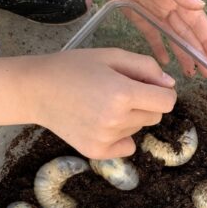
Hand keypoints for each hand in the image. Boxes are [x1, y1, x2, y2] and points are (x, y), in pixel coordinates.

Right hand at [27, 48, 176, 158]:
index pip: (167, 101)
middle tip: (119, 92)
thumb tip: (170, 85)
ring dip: (130, 118)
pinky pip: (128, 146)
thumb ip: (146, 67)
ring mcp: (106, 139)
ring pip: (139, 129)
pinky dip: (121, 137)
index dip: (162, 92)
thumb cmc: (74, 68)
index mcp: (123, 93)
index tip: (149, 86)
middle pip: (155, 116)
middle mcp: (117, 120)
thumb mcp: (111, 55)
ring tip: (102, 104)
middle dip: (145, 103)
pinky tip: (100, 122)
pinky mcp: (97, 152)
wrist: (36, 90)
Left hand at [81, 0, 206, 75]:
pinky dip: (158, 47)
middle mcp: (166, 3)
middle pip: (186, 32)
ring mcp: (150, 9)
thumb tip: (200, 5)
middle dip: (198, 52)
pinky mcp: (133, 12)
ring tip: (190, 72)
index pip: (196, 21)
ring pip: (171, 36)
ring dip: (181, 53)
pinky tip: (164, 61)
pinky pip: (150, 33)